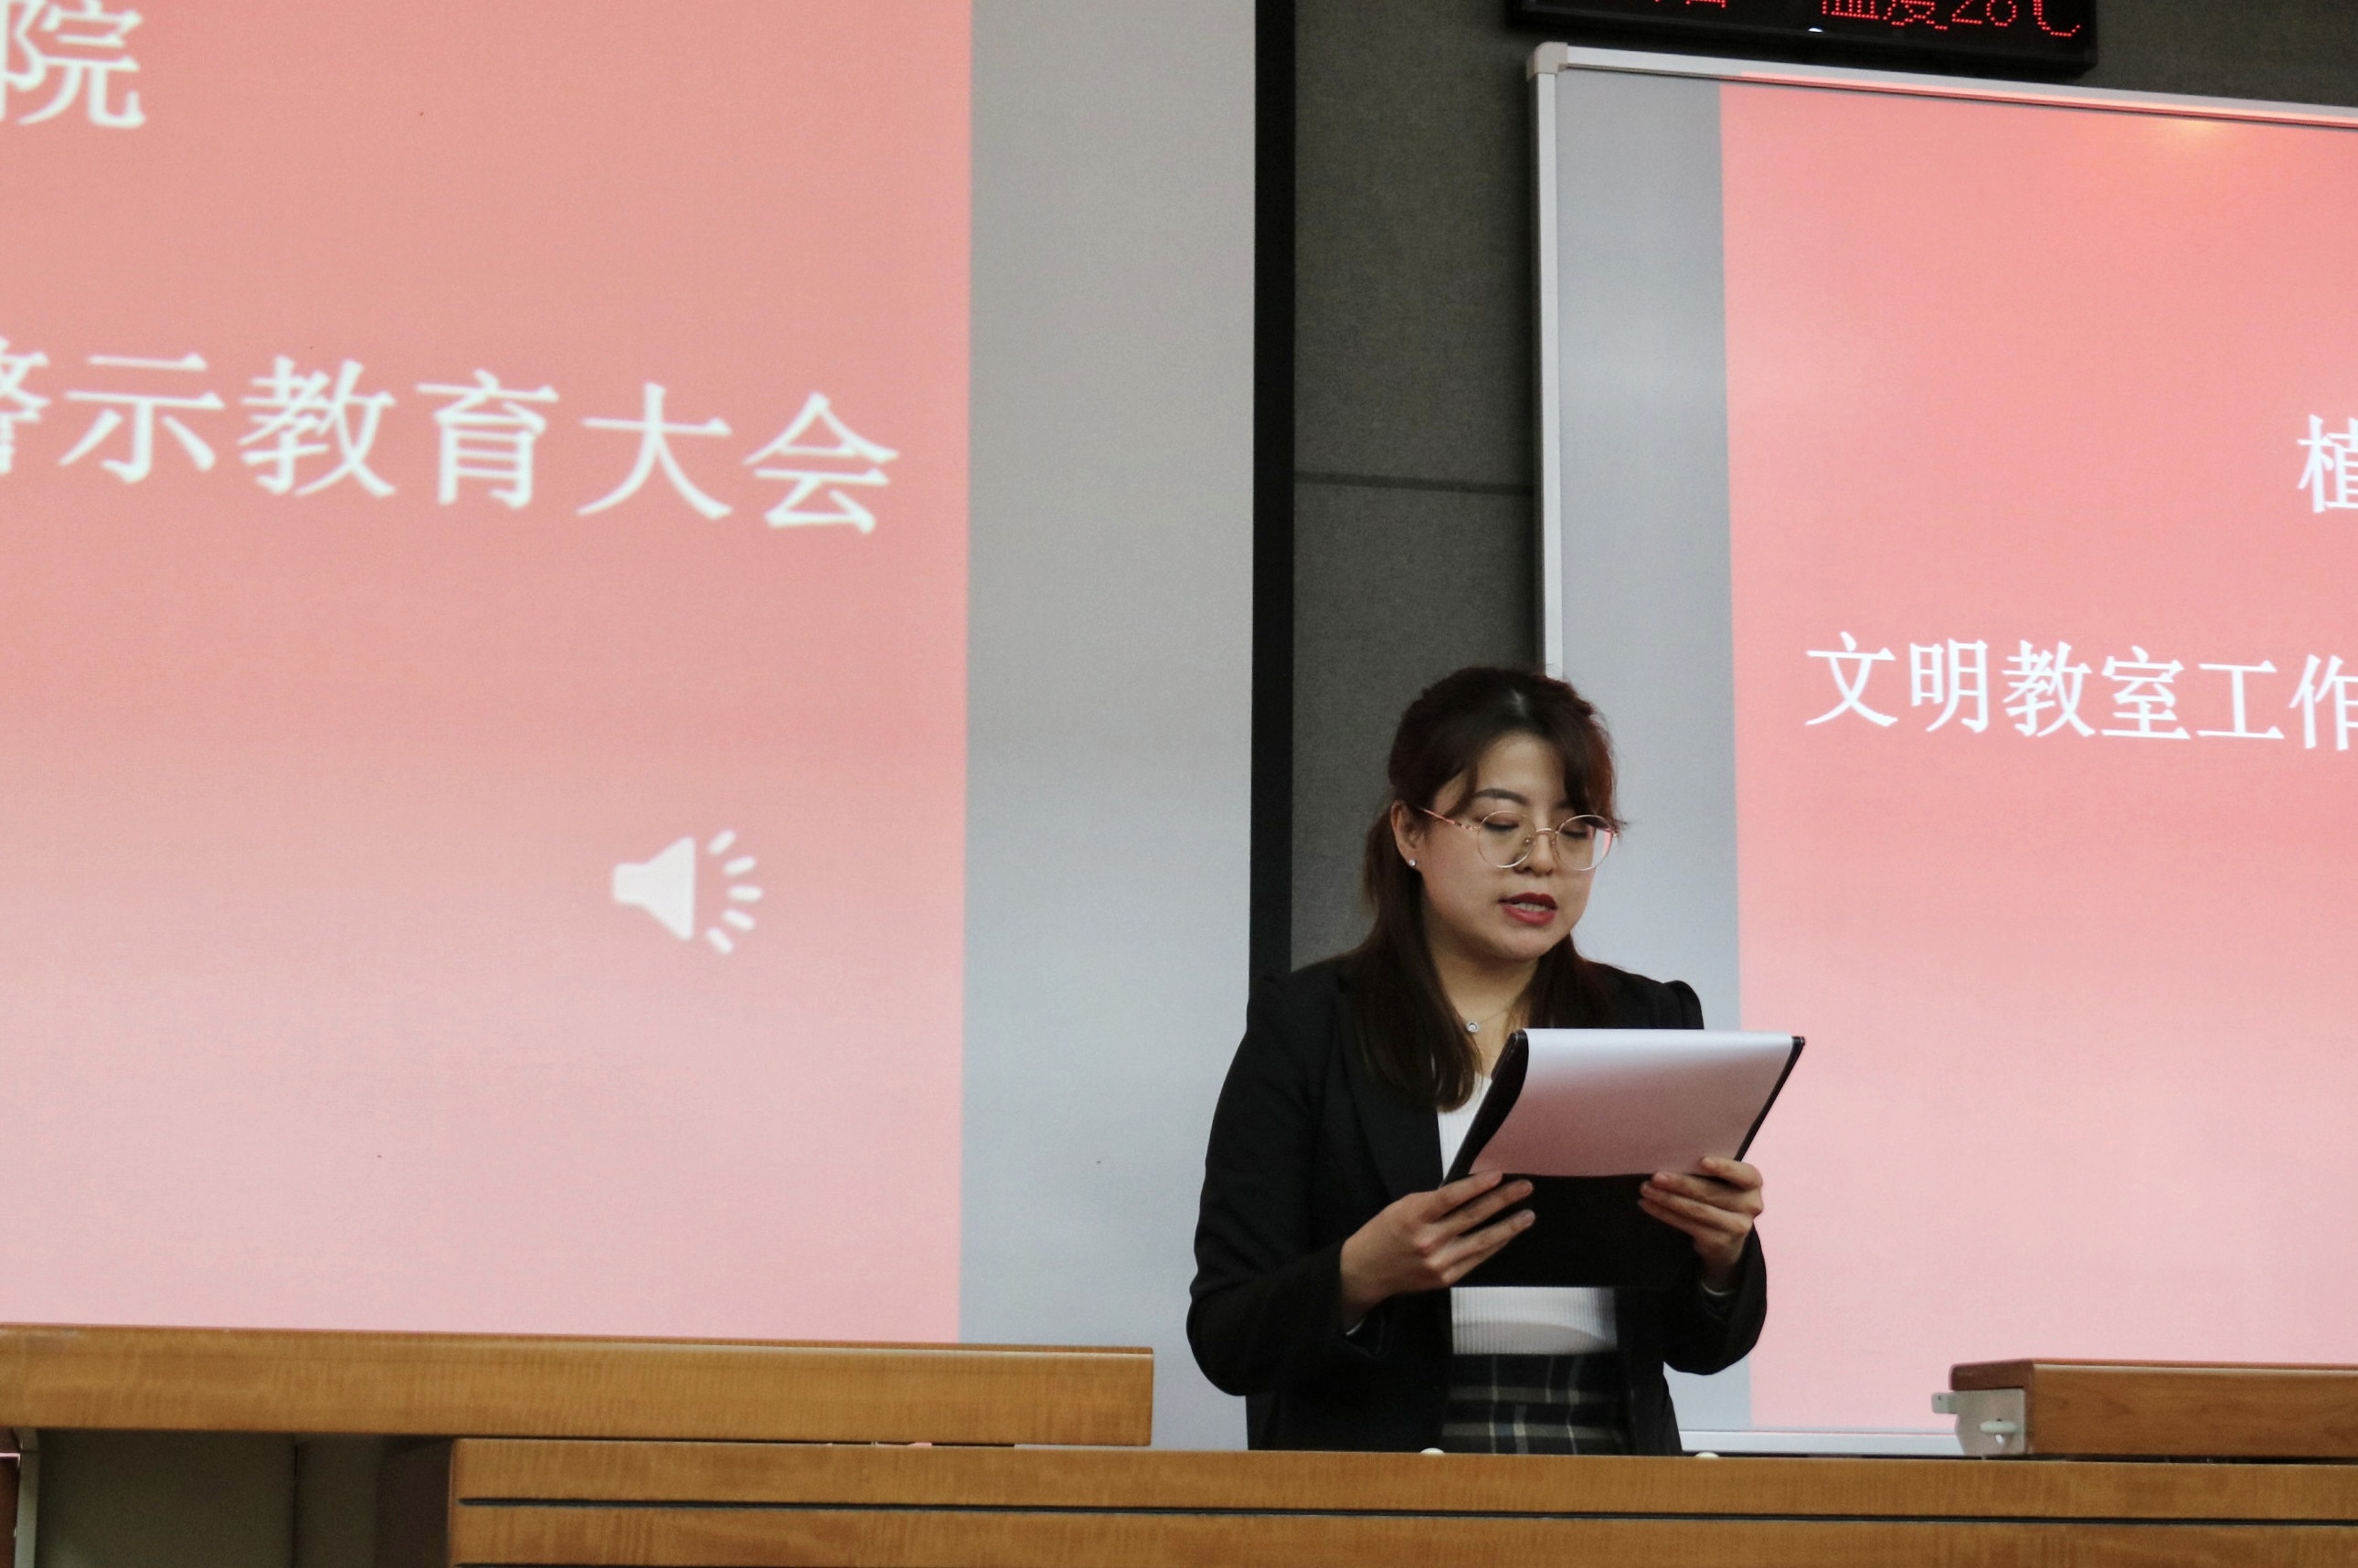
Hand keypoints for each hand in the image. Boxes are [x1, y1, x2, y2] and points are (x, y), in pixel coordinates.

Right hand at [1338, 1171, 1535, 1320]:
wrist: (1367, 1271)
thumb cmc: (1384, 1232)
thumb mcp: (1402, 1207)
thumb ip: (1433, 1202)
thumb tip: (1469, 1192)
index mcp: (1413, 1216)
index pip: (1450, 1198)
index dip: (1476, 1186)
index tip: (1498, 1174)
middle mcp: (1428, 1240)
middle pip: (1472, 1217)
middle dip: (1502, 1200)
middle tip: (1525, 1187)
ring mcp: (1439, 1262)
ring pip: (1482, 1240)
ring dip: (1508, 1227)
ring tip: (1528, 1215)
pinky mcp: (1447, 1277)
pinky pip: (1477, 1258)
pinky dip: (1495, 1245)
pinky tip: (1508, 1234)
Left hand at [1640, 1157, 1763, 1289]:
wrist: (1726, 1238)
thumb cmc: (1718, 1195)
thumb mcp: (1722, 1182)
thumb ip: (1708, 1170)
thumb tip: (1672, 1155)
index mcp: (1753, 1183)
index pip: (1744, 1174)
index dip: (1725, 1168)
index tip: (1703, 1161)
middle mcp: (1751, 1205)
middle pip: (1711, 1192)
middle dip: (1680, 1183)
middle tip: (1655, 1177)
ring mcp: (1738, 1227)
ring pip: (1697, 1210)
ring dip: (1667, 1199)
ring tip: (1646, 1190)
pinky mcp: (1720, 1242)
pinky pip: (1688, 1225)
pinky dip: (1665, 1213)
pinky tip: (1648, 1205)